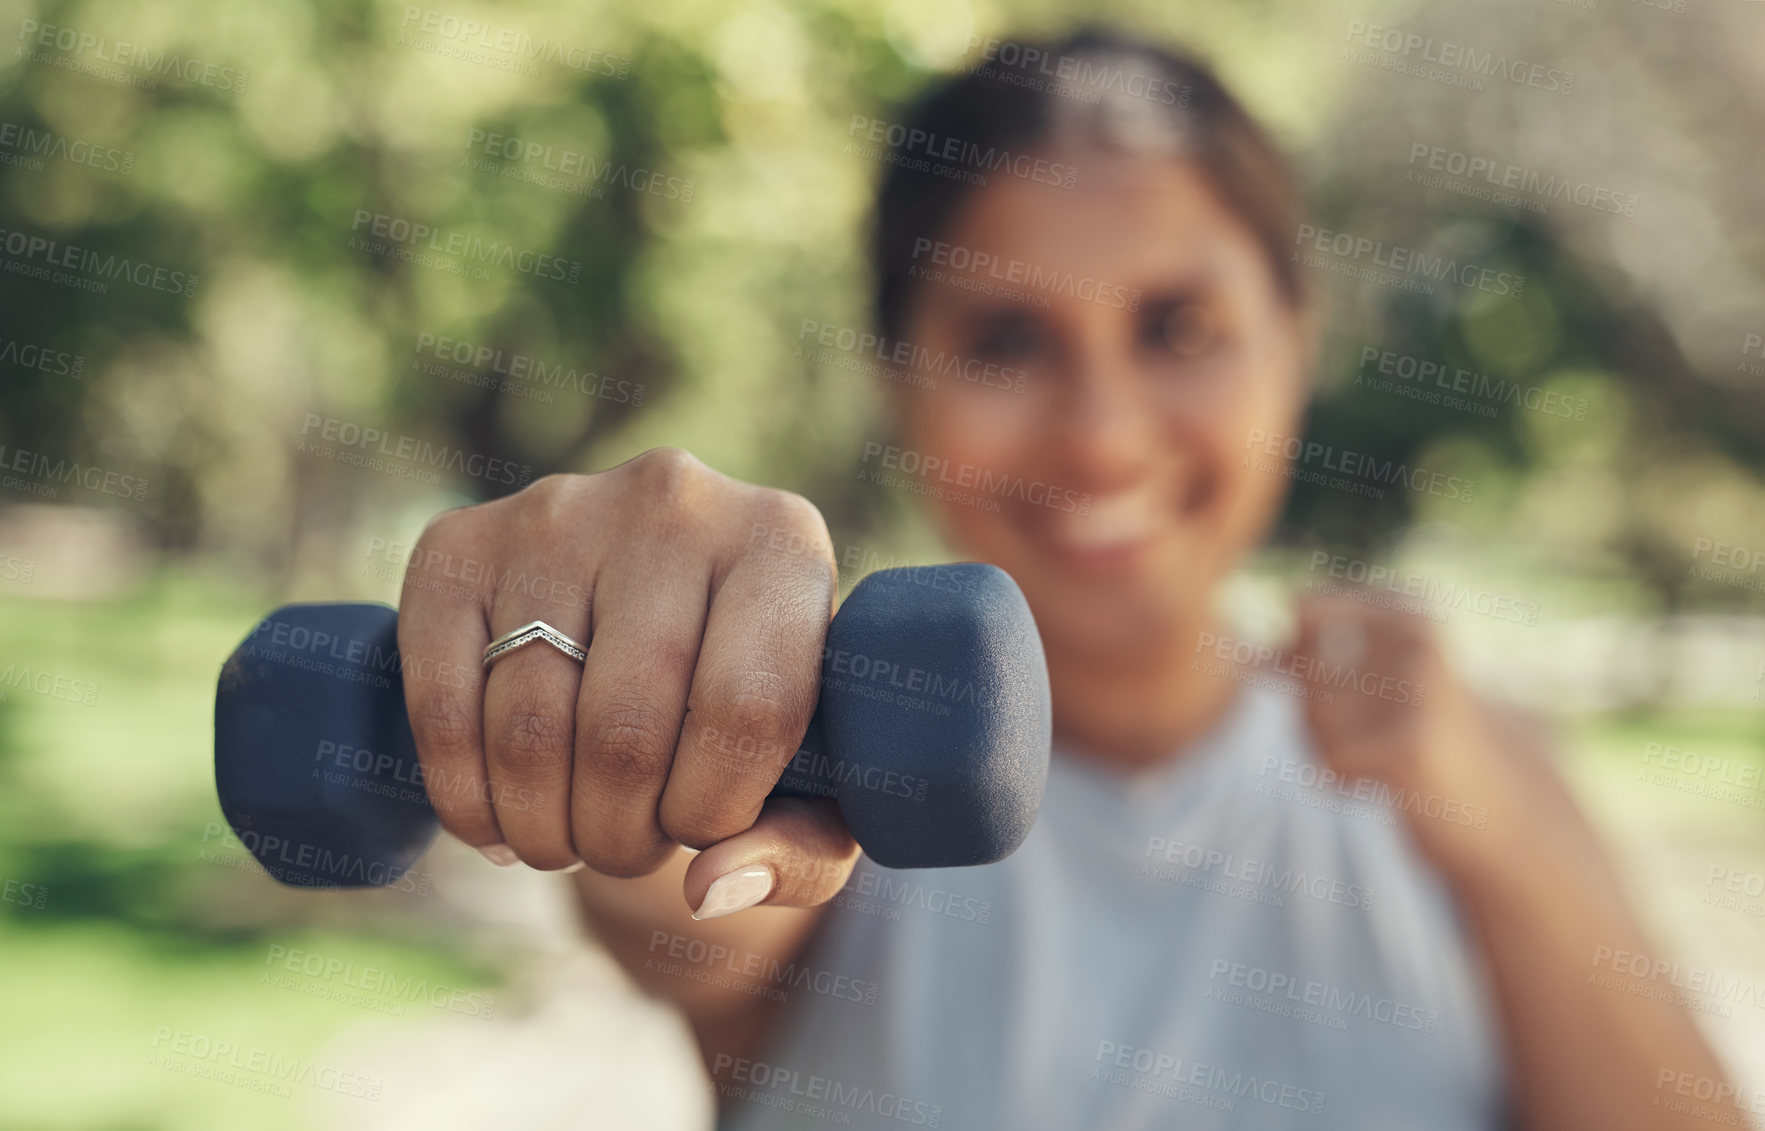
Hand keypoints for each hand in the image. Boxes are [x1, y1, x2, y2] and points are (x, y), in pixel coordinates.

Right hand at [395, 447, 859, 917]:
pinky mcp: (458, 544)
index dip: (715, 807)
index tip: (703, 830)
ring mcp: (556, 513)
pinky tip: (496, 823)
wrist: (656, 608)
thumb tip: (709, 889)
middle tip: (626, 848)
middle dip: (620, 834)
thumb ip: (801, 850)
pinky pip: (440, 704)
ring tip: (569, 838)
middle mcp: (671, 501)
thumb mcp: (817, 781)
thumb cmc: (753, 709)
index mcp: (781, 541)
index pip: (747, 706)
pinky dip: (463, 797)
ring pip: (529, 727)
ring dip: (543, 828)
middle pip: (625, 728)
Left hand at [1292, 596, 1548, 880]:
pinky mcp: (1410, 747)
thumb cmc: (1423, 735)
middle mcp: (1417, 635)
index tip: (1345, 685)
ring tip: (1377, 757)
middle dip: (1312, 708)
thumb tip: (1251, 658)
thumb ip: (1310, 653)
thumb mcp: (1375, 678)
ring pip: (1310, 717)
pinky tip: (1384, 786)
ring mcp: (1417, 690)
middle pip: (1301, 669)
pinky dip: (1341, 780)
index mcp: (1412, 607)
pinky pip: (1327, 762)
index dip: (1301, 654)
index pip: (1304, 608)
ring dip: (1325, 747)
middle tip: (1363, 732)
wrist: (1505, 811)